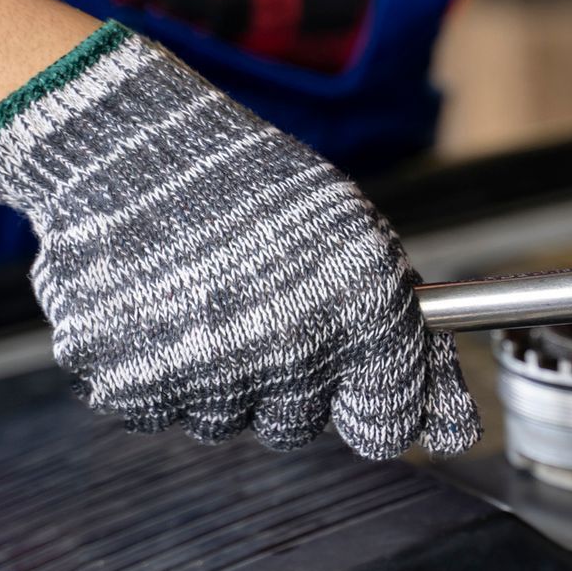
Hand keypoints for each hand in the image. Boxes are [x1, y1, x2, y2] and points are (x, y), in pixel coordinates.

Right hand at [0, 23, 478, 459]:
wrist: (125, 145)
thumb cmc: (243, 181)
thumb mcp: (350, 234)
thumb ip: (395, 327)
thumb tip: (446, 419)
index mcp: (362, 314)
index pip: (391, 422)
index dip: (380, 414)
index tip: (368, 406)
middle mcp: (293, 354)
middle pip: (299, 425)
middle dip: (284, 380)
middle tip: (255, 310)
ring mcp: (210, 376)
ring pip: (226, 419)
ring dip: (215, 376)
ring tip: (198, 296)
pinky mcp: (134, 385)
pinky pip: (158, 407)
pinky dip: (153, 369)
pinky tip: (154, 307)